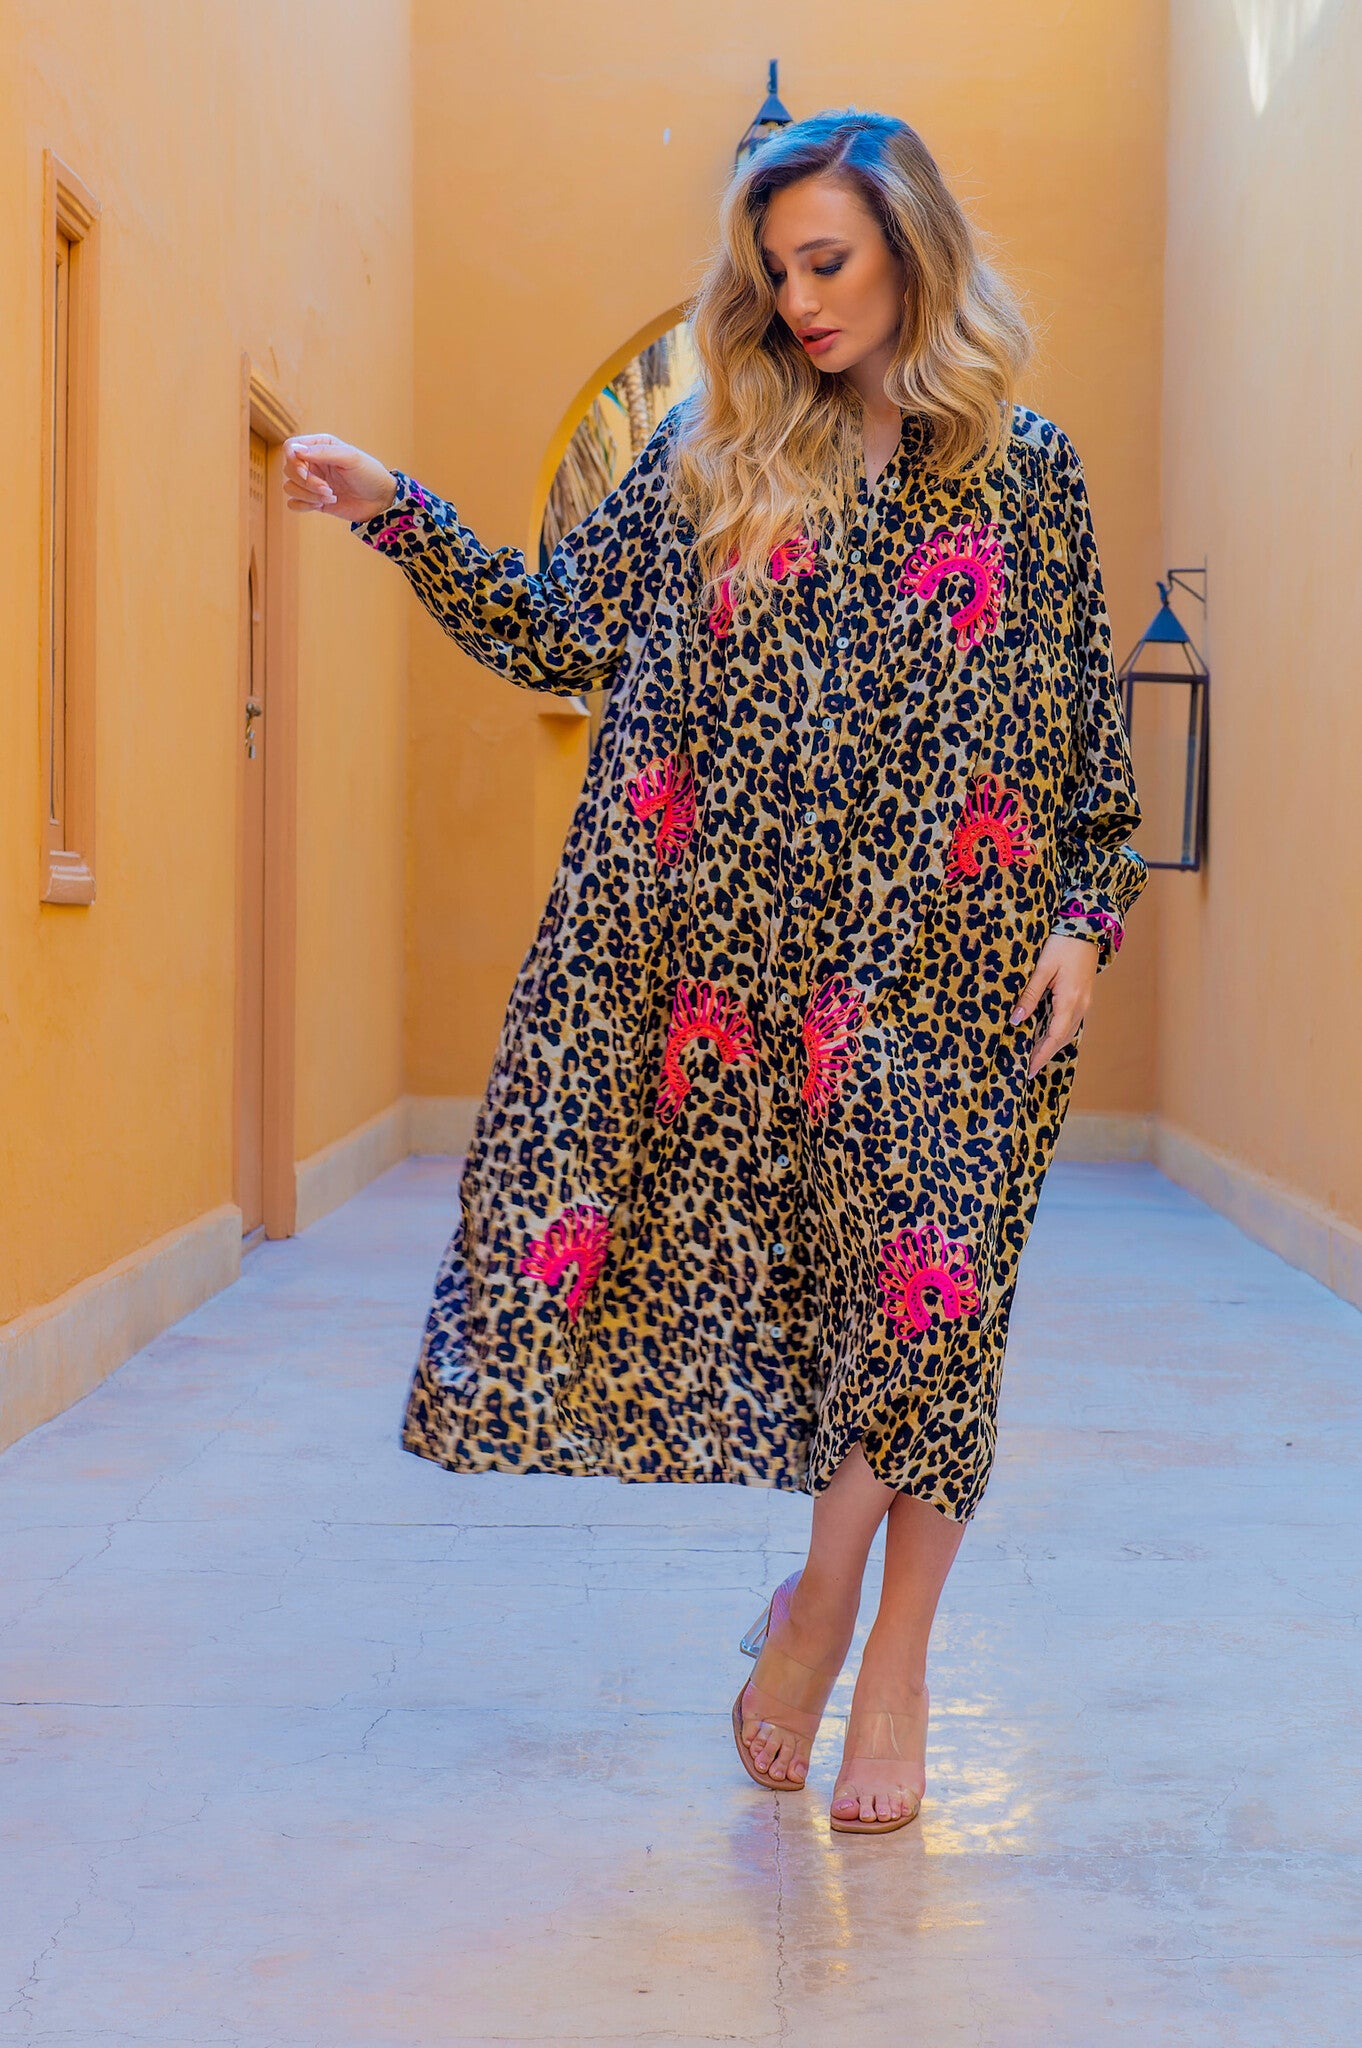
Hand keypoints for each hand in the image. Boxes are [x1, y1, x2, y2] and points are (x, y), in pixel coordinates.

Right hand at [282, 433, 396, 523]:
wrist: (381, 501)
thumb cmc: (370, 474)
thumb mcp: (350, 458)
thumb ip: (323, 452)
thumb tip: (296, 450)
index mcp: (319, 445)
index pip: (290, 447)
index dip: (294, 461)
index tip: (309, 473)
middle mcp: (312, 462)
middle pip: (288, 469)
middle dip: (307, 482)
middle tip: (329, 489)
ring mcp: (312, 481)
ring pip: (290, 487)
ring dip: (308, 495)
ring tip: (331, 497)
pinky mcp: (313, 500)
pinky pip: (293, 503)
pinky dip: (303, 506)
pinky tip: (321, 506)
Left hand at [1011, 933, 1097, 1079]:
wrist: (1087, 928)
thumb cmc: (1062, 944)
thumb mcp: (1042, 969)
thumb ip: (1029, 995)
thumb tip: (1016, 1020)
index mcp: (1070, 1001)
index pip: (1054, 1037)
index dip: (1041, 1055)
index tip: (1028, 1070)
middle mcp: (1081, 1006)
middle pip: (1062, 1039)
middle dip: (1045, 1055)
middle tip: (1028, 1070)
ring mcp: (1084, 1002)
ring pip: (1067, 1032)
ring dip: (1052, 1045)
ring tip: (1034, 1057)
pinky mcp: (1083, 997)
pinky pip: (1070, 1022)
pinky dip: (1057, 1033)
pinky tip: (1045, 1036)